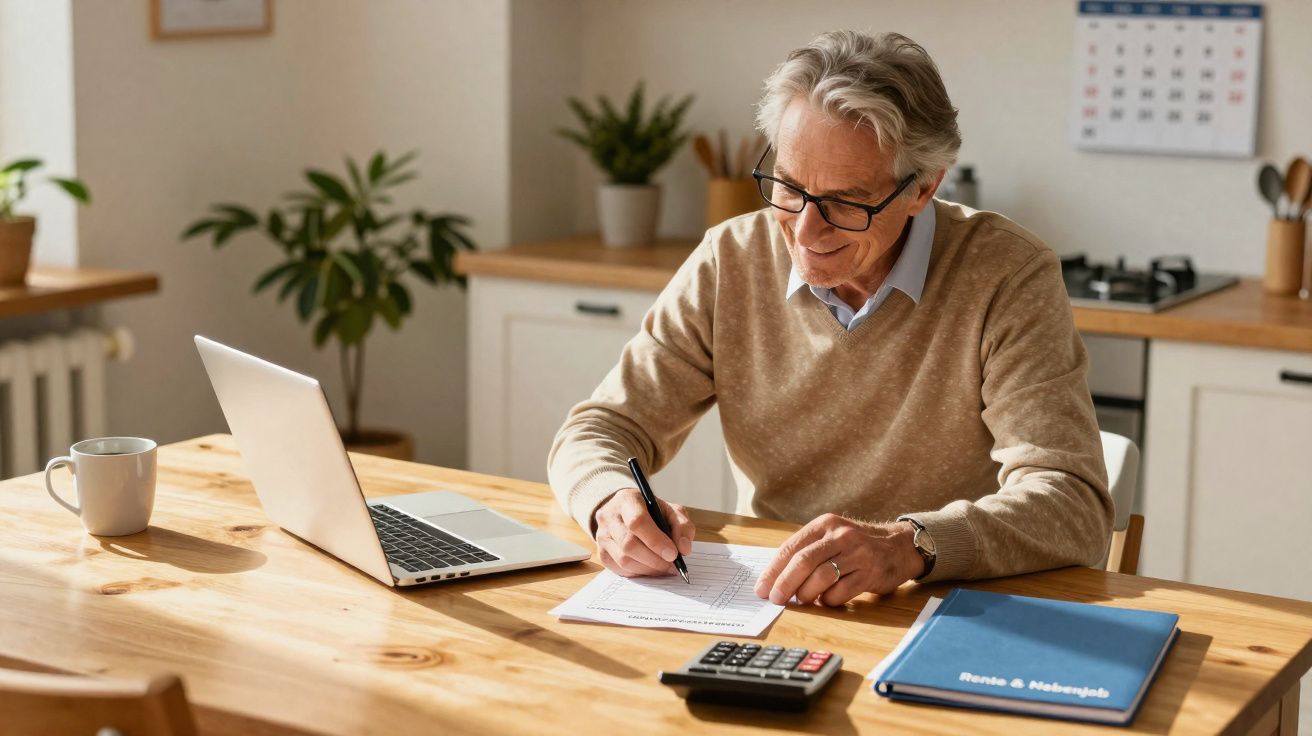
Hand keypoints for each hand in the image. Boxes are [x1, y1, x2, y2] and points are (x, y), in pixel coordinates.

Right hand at [592, 488, 694, 577]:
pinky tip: (649, 567)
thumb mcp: (671, 510)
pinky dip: (638, 572)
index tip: (673, 554)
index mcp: (627, 499)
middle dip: (654, 559)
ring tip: (663, 567)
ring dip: (648, 568)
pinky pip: (619, 569)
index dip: (656, 541)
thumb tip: (684, 549)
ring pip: (623, 560)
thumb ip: (682, 526)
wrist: (626, 512)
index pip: (637, 521)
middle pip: (629, 544)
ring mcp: (602, 535)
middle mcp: (609, 516)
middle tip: (671, 565)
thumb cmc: (651, 512)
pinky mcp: (601, 552)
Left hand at [754, 514, 922, 606]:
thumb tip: (775, 578)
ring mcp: (857, 553)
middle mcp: (840, 536)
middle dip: (784, 584)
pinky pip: (841, 591)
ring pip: (821, 577)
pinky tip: (826, 600)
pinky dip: (828, 600)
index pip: (791, 547)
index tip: (762, 588)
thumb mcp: (831, 536)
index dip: (773, 570)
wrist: (899, 546)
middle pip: (804, 561)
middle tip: (775, 599)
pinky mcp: (870, 573)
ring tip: (801, 600)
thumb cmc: (856, 545)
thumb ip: (807, 551)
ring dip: (806, 594)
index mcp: (825, 525)